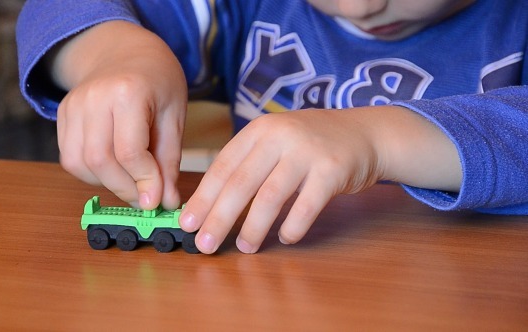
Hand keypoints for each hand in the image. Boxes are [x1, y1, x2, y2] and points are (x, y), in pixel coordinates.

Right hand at [52, 21, 186, 208]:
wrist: (124, 52)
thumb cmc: (157, 82)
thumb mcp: (175, 116)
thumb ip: (168, 161)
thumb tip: (165, 202)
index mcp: (128, 92)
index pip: (129, 152)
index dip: (144, 182)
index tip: (158, 201)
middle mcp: (93, 97)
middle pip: (100, 161)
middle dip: (125, 189)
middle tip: (146, 199)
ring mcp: (72, 105)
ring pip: (80, 164)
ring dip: (107, 184)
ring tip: (132, 182)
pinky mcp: (61, 115)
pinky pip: (70, 159)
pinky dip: (92, 174)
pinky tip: (114, 169)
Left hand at [180, 107, 460, 253]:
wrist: (364, 133)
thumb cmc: (310, 144)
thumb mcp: (275, 141)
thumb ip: (248, 165)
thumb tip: (211, 206)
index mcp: (259, 130)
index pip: (223, 166)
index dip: (203, 197)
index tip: (188, 223)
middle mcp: (279, 136)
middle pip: (241, 183)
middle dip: (219, 217)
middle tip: (205, 244)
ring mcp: (307, 151)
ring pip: (271, 196)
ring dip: (254, 227)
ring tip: (245, 247)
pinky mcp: (332, 170)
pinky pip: (306, 206)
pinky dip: (293, 226)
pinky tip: (285, 238)